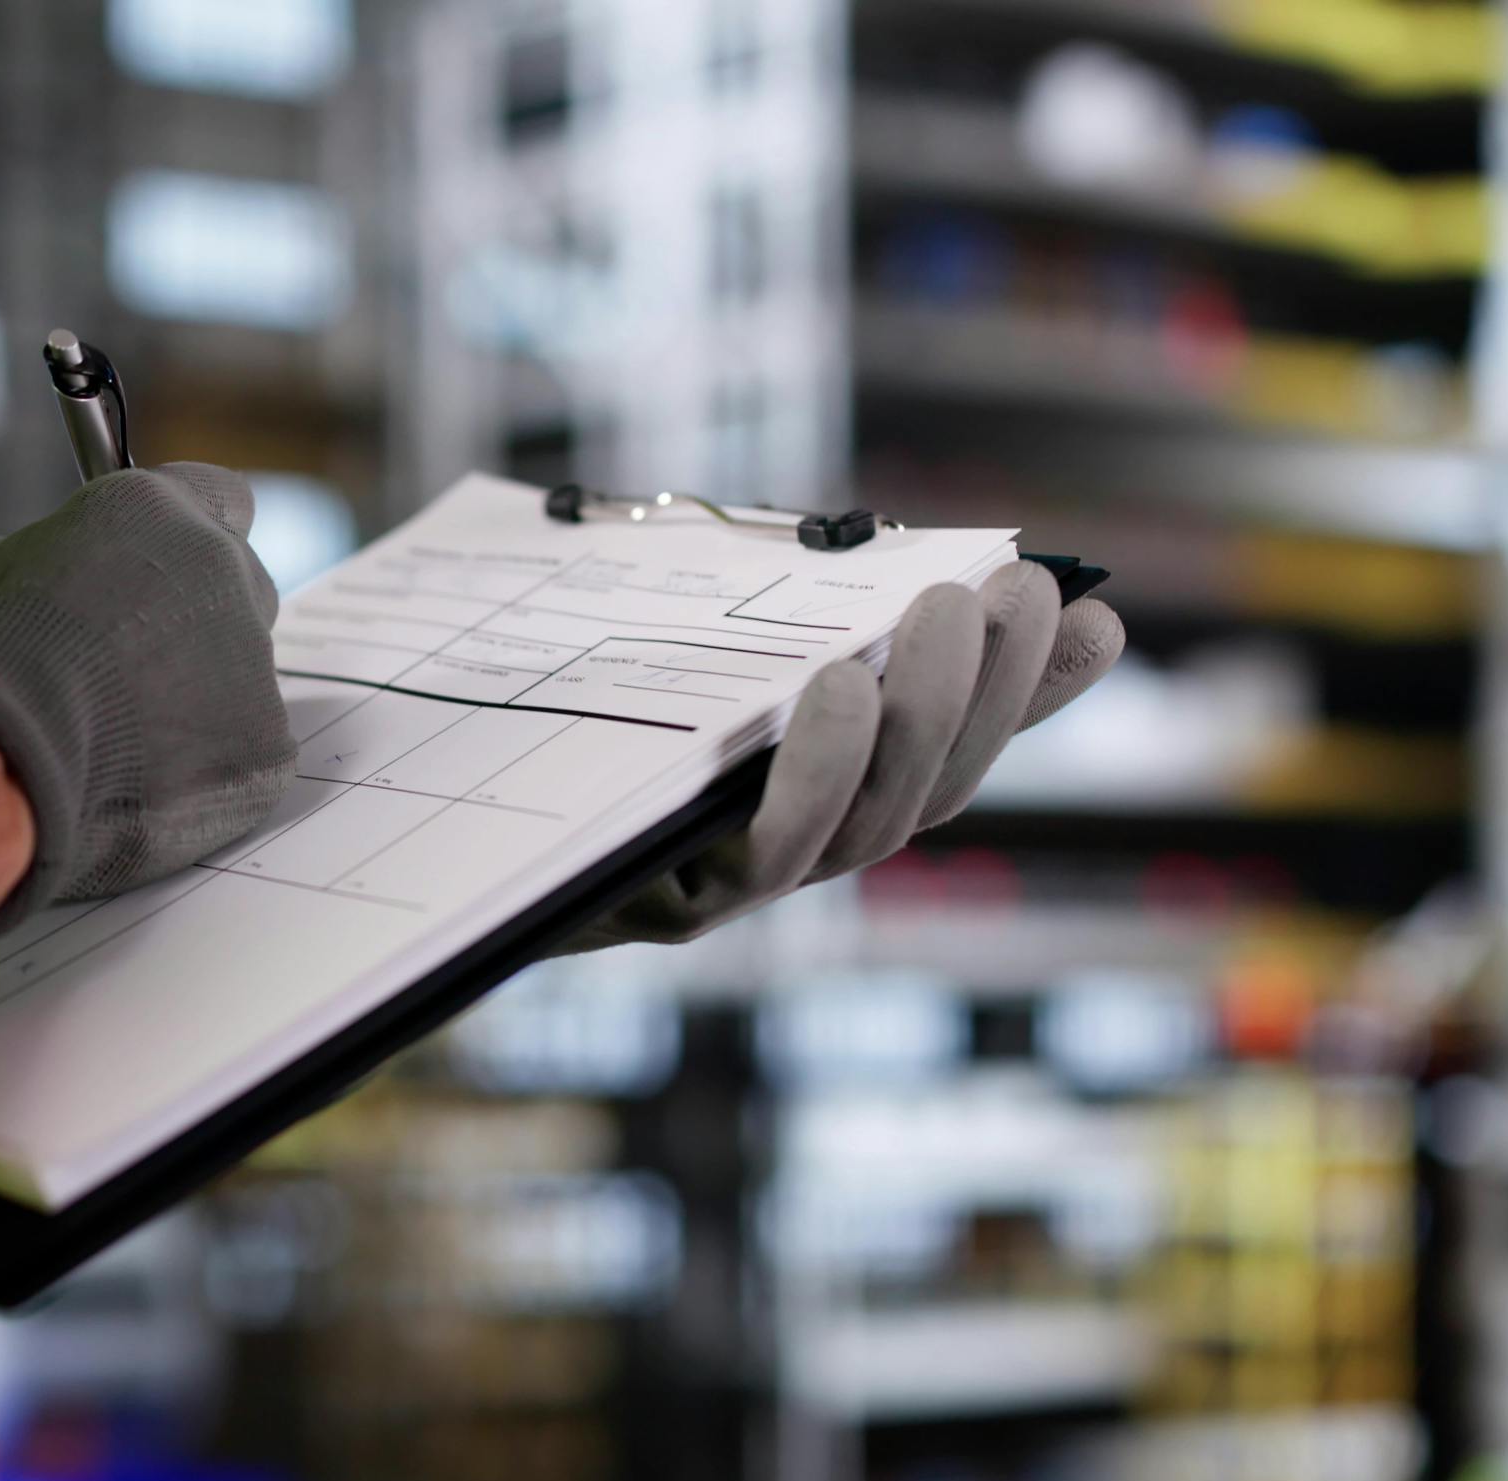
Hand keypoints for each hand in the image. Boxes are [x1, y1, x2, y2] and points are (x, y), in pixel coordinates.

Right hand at [0, 463, 295, 939]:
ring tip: (120, 742)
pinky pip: (246, 755)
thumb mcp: (21, 567)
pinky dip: (205, 775)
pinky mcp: (265, 743)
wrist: (4, 745)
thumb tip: (94, 580)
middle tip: (138, 673)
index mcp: (162, 511)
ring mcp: (254, 660)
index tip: (170, 572)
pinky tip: (143, 784)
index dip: (192, 542)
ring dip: (199, 706)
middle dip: (200, 628)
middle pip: (239, 592)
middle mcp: (224, 570)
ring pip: (243, 681)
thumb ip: (89, 562)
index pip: (221, 499)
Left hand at [563, 561, 1122, 950]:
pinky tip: (835, 688)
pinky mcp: (665, 906)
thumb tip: (908, 547)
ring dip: (925, 716)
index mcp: (803, 794)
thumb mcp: (677, 634)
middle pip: (926, 791)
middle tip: (1018, 586)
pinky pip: (766, 849)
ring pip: (867, 825)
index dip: (1029, 694)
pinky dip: (818, 771)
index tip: (1094, 612)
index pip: (952, 750)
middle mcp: (782, 854)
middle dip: (990, 687)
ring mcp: (729, 890)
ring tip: (944, 611)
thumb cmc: (553, 707)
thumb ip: (789, 611)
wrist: (414, 799)